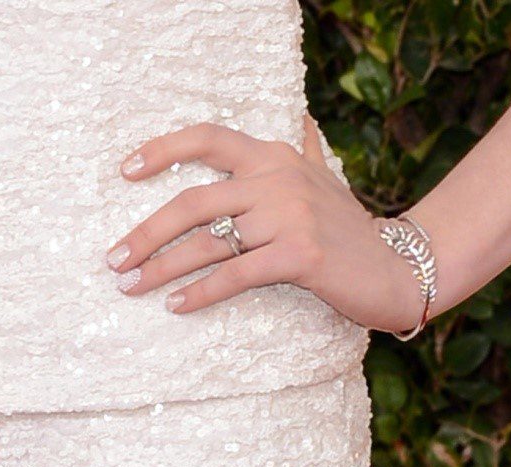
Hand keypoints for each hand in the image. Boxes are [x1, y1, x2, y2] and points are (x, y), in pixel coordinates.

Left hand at [105, 114, 421, 332]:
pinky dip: (201, 292)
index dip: (162, 150)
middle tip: (115, 259)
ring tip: (132, 286)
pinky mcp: (301, 254)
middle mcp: (280, 179)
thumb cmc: (350, 228)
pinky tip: (177, 305)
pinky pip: (236, 274)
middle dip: (146, 232)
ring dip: (161, 268)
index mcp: (276, 157)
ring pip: (208, 243)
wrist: (396, 268)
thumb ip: (307, 149)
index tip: (125, 171)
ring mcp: (292, 216)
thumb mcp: (327, 179)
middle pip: (193, 201)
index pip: (208, 139)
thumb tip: (302, 118)